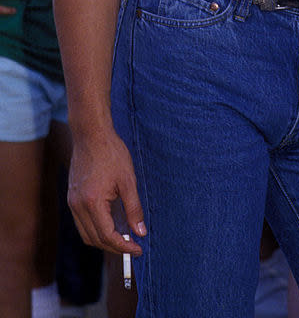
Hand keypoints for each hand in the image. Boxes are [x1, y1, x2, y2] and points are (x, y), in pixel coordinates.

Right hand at [68, 126, 146, 254]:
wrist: (91, 134)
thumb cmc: (111, 153)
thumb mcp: (128, 180)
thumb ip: (134, 208)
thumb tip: (140, 232)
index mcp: (93, 202)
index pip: (107, 236)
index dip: (123, 247)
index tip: (138, 249)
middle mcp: (78, 206)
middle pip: (95, 239)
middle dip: (114, 246)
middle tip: (133, 245)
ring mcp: (73, 202)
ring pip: (86, 233)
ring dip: (104, 240)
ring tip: (123, 237)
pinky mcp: (72, 197)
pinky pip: (82, 222)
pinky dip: (95, 228)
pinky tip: (110, 223)